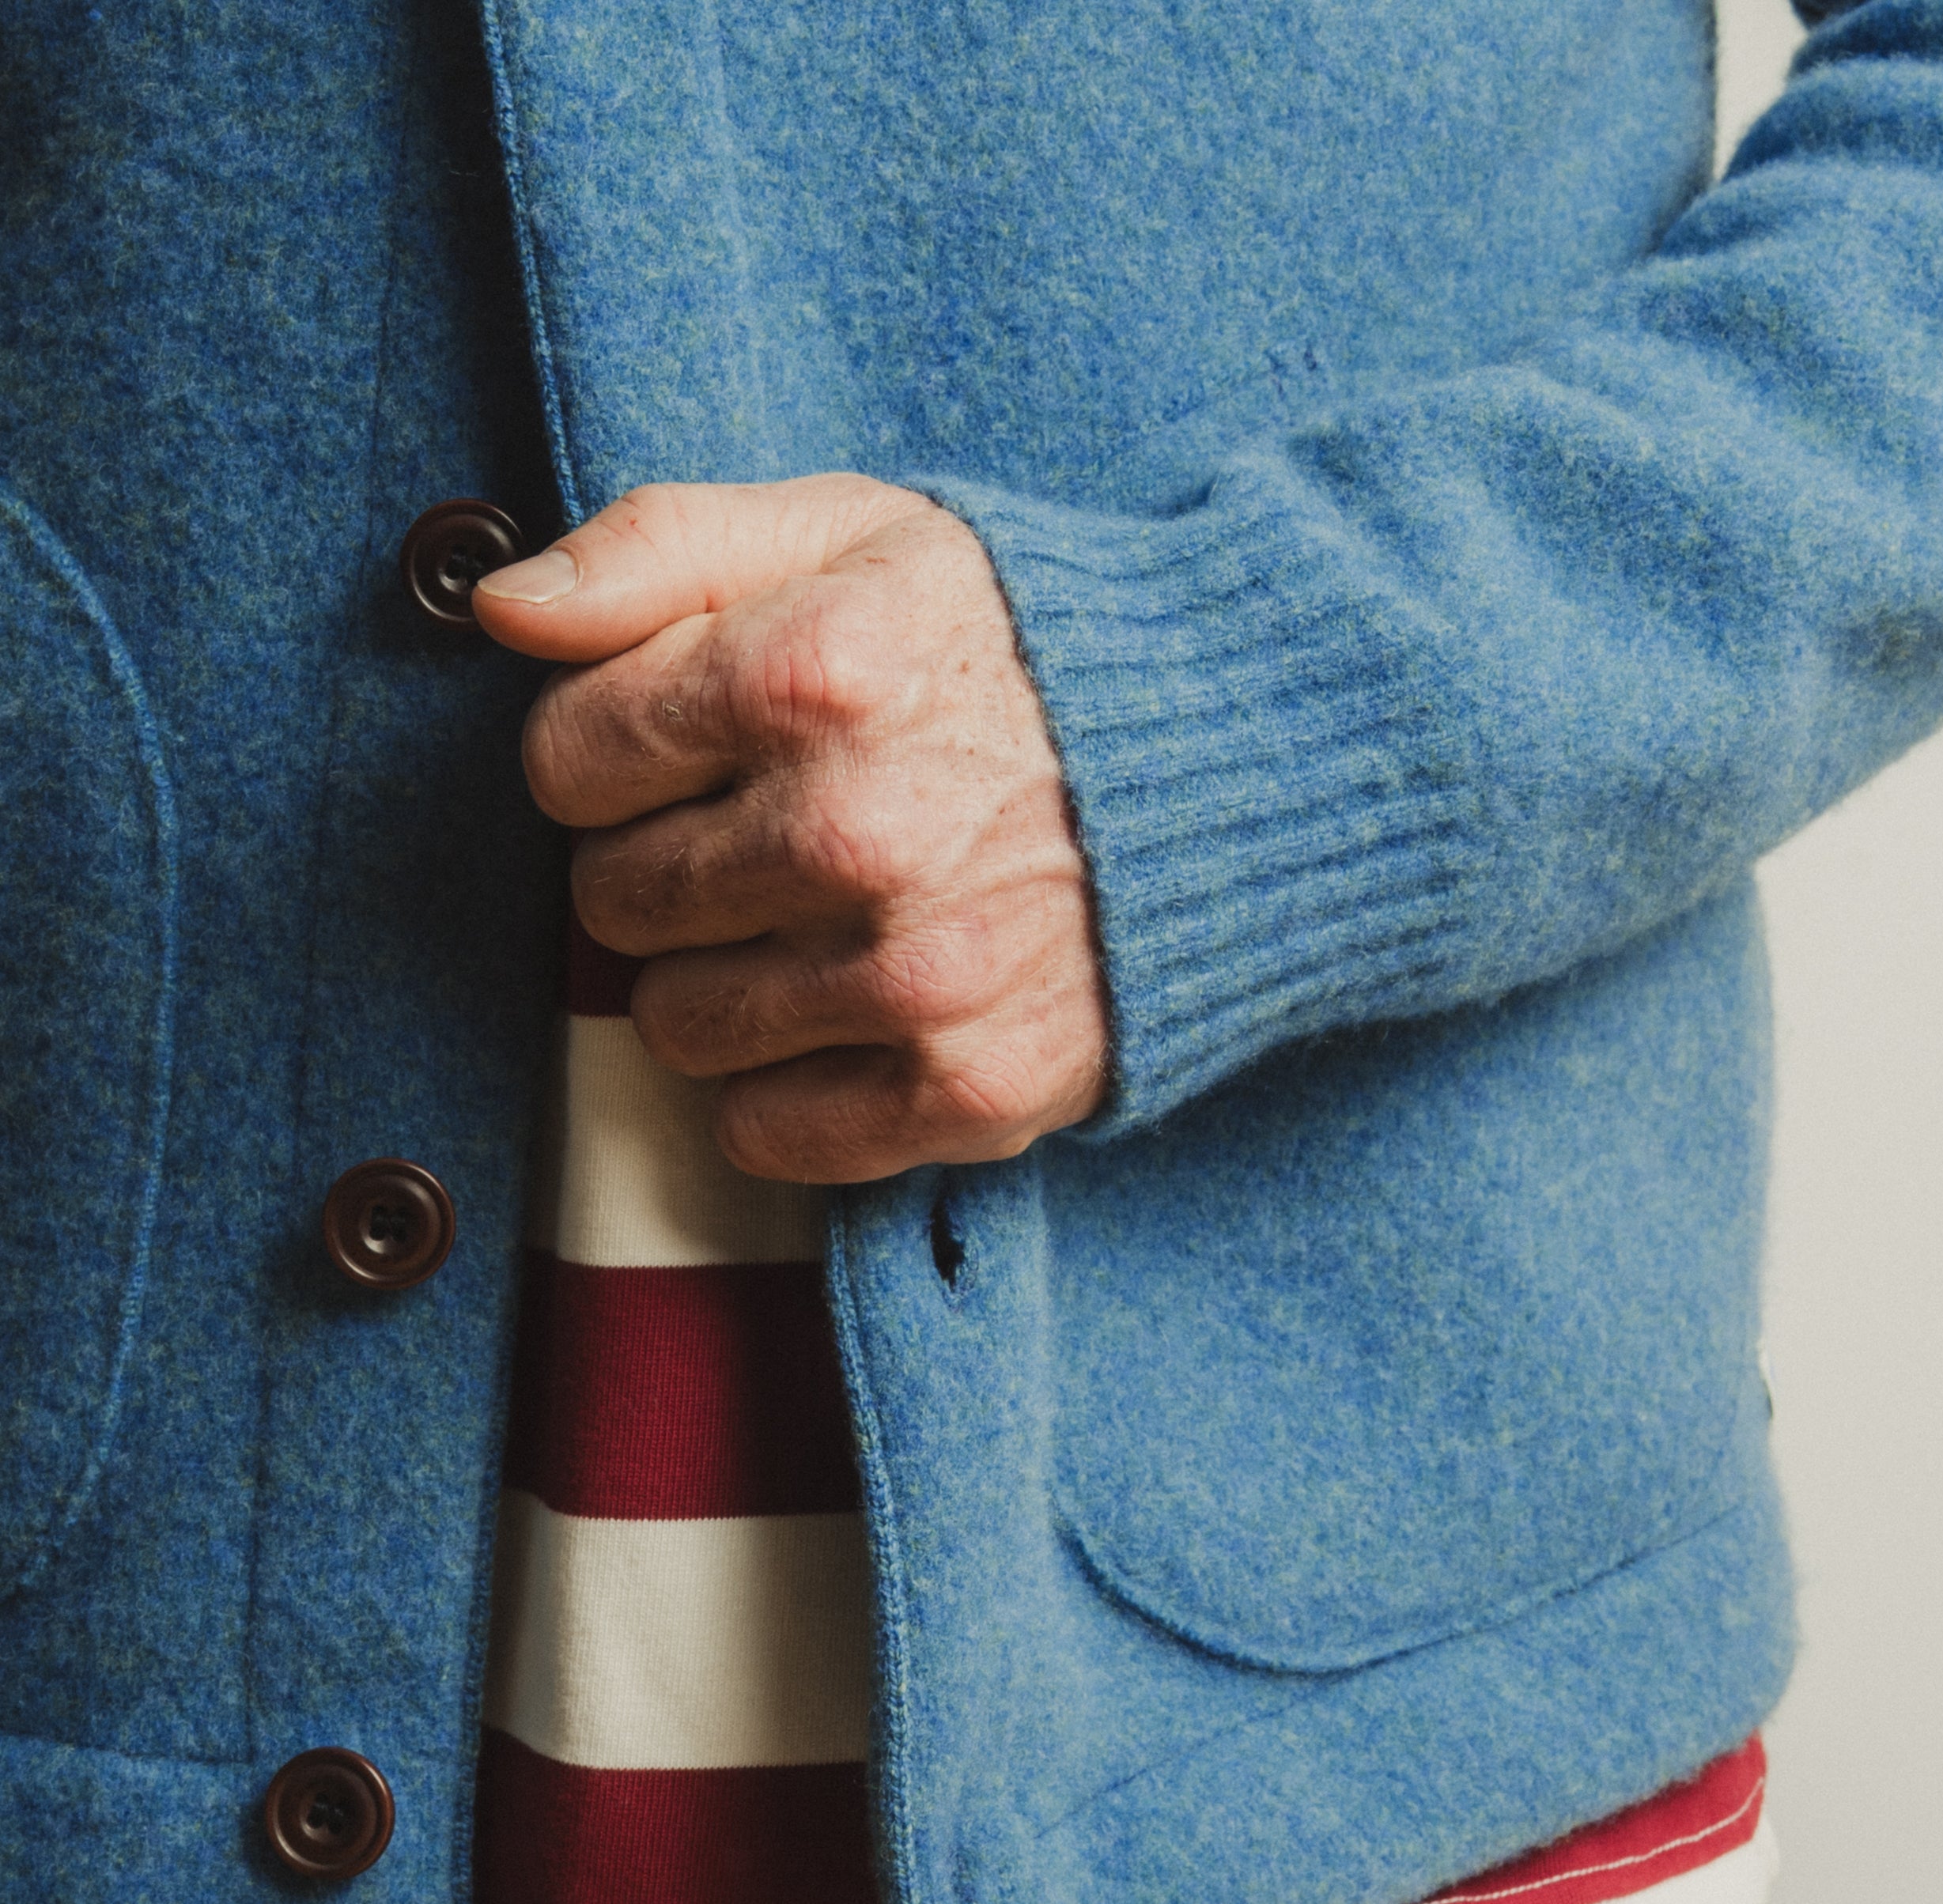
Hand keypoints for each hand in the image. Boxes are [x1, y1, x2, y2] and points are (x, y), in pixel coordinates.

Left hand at [473, 474, 1109, 1183]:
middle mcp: (857, 833)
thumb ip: (659, 546)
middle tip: (767, 832)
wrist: (1237, 765)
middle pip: (610, 902)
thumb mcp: (851, 532)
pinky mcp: (966, 1087)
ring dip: (721, 978)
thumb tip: (504, 609)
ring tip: (819, 916)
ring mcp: (915, 974)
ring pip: (671, 1026)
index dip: (612, 751)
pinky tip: (853, 1007)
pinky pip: (762, 1132)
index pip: (567, 759)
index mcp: (812, 672)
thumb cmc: (1019, 642)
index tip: (685, 747)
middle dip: (665, 864)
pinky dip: (785, 1085)